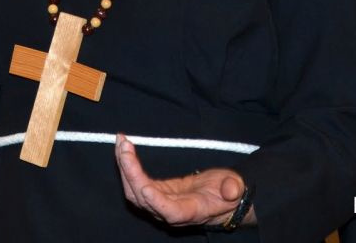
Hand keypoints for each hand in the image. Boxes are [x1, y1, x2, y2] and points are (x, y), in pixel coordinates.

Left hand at [114, 133, 255, 227]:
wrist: (220, 198)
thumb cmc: (228, 193)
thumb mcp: (235, 188)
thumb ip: (233, 189)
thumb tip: (231, 189)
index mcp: (191, 211)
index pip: (170, 212)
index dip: (158, 203)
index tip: (147, 189)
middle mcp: (170, 211)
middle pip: (144, 199)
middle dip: (131, 173)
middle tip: (124, 146)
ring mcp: (159, 203)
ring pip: (134, 191)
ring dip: (125, 166)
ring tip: (121, 142)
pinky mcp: (155, 192)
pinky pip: (136, 182)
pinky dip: (127, 165)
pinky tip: (123, 148)